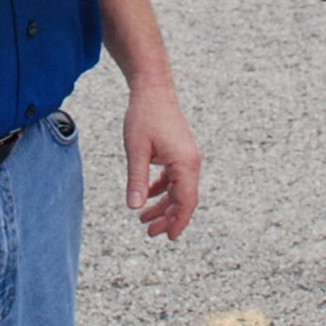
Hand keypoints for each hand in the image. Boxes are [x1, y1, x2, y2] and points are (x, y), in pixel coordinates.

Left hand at [121, 86, 200, 239]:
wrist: (152, 89)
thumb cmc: (144, 116)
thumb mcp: (136, 150)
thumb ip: (137, 180)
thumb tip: (135, 207)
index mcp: (185, 162)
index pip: (186, 201)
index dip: (177, 221)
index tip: (167, 237)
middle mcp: (190, 161)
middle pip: (184, 199)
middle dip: (168, 217)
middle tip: (149, 231)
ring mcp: (186, 156)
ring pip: (178, 189)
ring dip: (164, 205)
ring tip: (144, 218)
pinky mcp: (179, 152)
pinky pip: (174, 178)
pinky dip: (163, 189)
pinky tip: (148, 196)